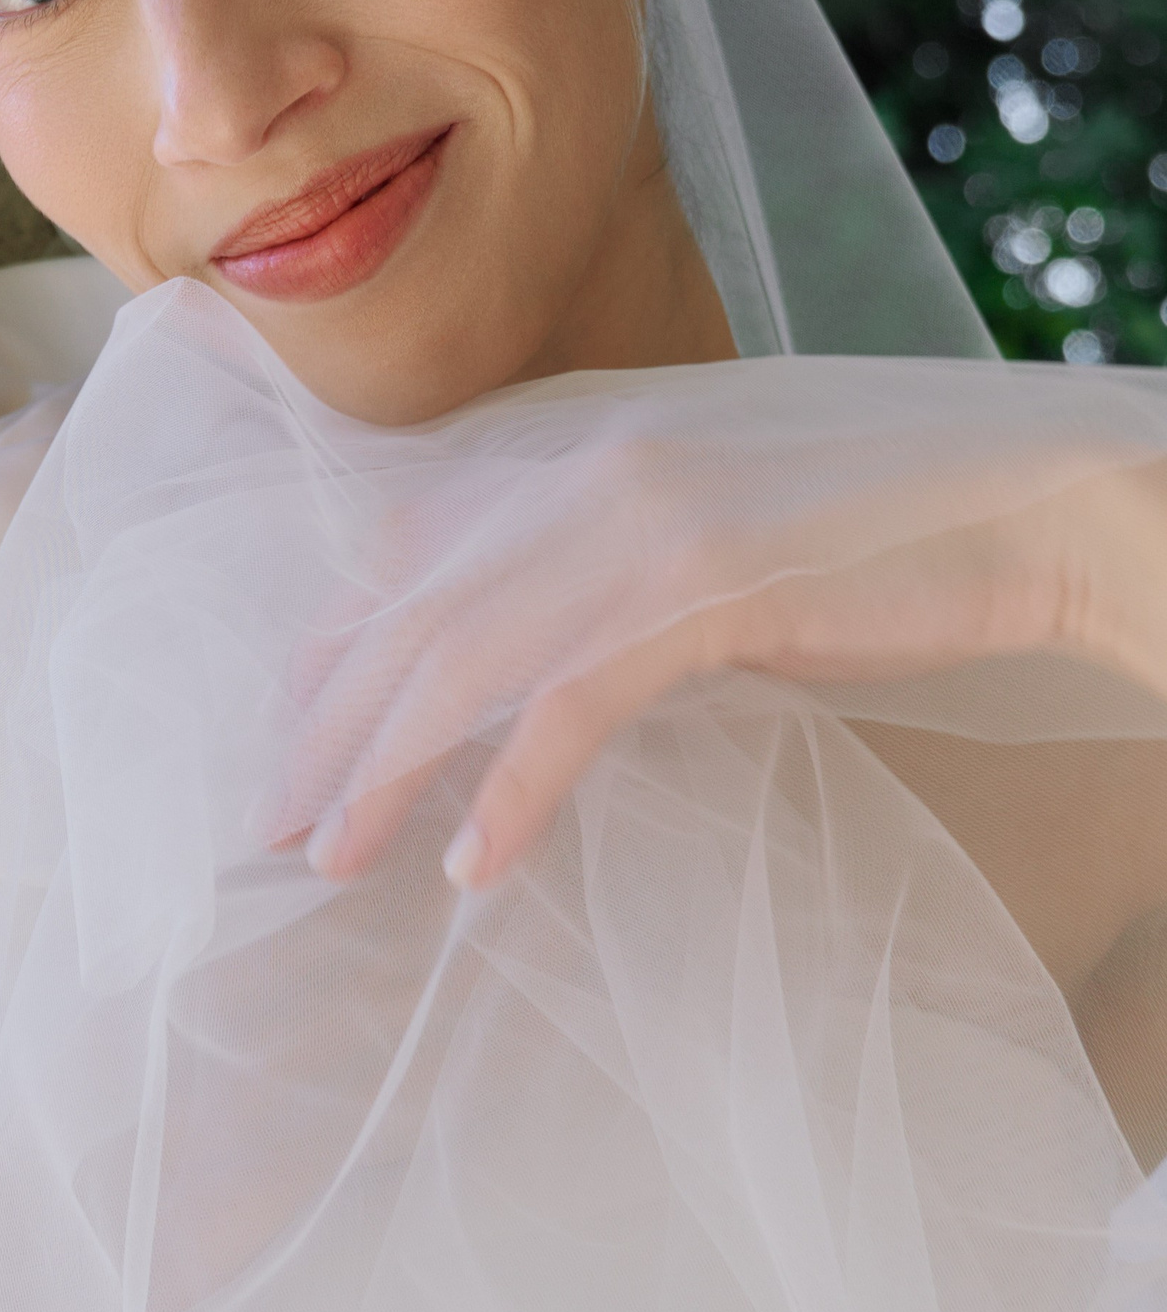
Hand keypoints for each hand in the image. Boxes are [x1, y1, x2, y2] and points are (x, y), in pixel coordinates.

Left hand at [294, 450, 1166, 892]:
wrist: (1037, 505)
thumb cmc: (885, 528)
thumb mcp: (712, 521)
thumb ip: (611, 561)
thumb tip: (535, 650)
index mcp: (587, 444)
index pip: (411, 543)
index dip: (335, 642)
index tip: (293, 730)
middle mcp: (594, 466)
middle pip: (412, 607)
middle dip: (328, 723)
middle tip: (275, 821)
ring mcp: (648, 520)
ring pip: (461, 657)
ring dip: (383, 771)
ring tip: (332, 860)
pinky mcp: (709, 587)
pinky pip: (570, 705)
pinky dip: (510, 792)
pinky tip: (473, 867)